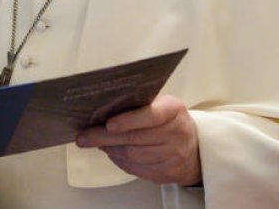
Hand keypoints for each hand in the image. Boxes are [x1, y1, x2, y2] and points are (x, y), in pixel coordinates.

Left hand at [75, 95, 200, 185]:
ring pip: (133, 155)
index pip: (151, 115)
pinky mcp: (167, 173)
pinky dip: (119, 160)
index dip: (128, 120)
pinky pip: (136, 168)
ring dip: (110, 149)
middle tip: (83, 137)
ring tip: (96, 143)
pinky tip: (111, 152)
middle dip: (105, 137)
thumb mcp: (161, 105)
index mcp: (174, 109)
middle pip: (135, 138)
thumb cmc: (170, 121)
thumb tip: (102, 111)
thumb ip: (138, 105)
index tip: (108, 124)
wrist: (195, 149)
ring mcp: (174, 155)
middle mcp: (177, 133)